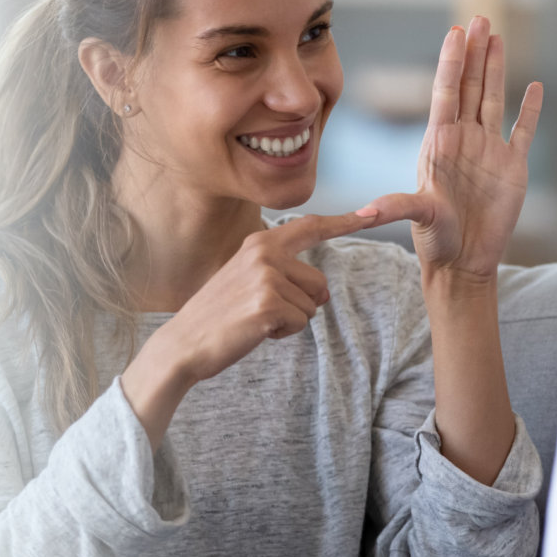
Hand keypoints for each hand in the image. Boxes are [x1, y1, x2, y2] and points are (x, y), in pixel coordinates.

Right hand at [142, 211, 375, 384]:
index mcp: (259, 242)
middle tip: (262, 311)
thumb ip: (283, 274)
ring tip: (255, 320)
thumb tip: (323, 292)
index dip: (343, 222)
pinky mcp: (268, 302)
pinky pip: (301, 322)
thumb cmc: (219, 316)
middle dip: (302, 304)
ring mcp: (266, 276)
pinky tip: (255, 330)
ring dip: (290, 320)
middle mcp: (264, 253)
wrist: (184, 343)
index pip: (310, 227)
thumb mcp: (246, 280)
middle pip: (319, 282)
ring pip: (312, 306)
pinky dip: (283, 333)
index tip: (372, 213)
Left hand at [361, 16, 542, 282]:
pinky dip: (530, 110)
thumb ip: (395, 208)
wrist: (464, 263)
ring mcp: (489, 150)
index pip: (445, 92)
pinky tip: (535, 86)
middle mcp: (464, 139)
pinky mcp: (513, 167)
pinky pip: (523, 131)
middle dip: (474, 52)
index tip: (455, 32)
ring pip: (493, 98)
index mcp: (440, 143)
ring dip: (496, 68)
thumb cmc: (435, 241)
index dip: (451, 62)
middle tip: (479, 18)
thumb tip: (363, 211)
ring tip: (497, 36)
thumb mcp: (416, 219)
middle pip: (469, 85)